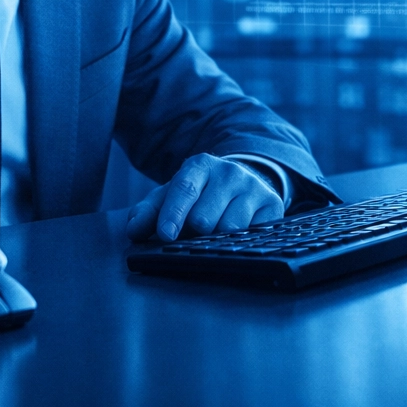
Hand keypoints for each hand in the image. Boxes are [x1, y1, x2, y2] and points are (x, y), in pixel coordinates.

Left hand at [125, 153, 283, 241]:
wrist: (240, 184)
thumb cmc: (199, 195)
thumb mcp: (171, 197)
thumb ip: (148, 212)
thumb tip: (133, 229)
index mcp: (200, 165)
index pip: (184, 189)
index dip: (173, 214)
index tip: (165, 235)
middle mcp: (229, 171)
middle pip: (204, 217)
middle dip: (194, 232)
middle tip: (194, 231)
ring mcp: (253, 187)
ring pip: (229, 229)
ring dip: (216, 239)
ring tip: (214, 231)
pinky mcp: (272, 205)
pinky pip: (252, 235)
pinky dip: (239, 241)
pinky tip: (234, 234)